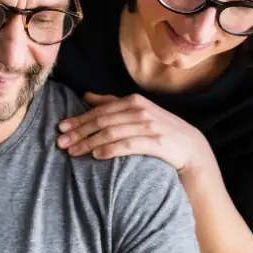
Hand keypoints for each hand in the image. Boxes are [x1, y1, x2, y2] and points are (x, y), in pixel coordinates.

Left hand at [56, 93, 212, 173]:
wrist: (191, 148)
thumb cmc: (159, 129)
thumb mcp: (137, 112)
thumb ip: (112, 103)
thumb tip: (86, 95)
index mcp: (133, 101)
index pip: (99, 110)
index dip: (78, 119)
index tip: (61, 129)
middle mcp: (140, 110)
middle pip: (101, 121)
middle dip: (79, 132)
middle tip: (61, 143)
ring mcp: (148, 126)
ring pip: (111, 133)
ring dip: (89, 143)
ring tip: (73, 152)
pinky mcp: (155, 143)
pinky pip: (127, 145)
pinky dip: (110, 150)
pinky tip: (96, 156)